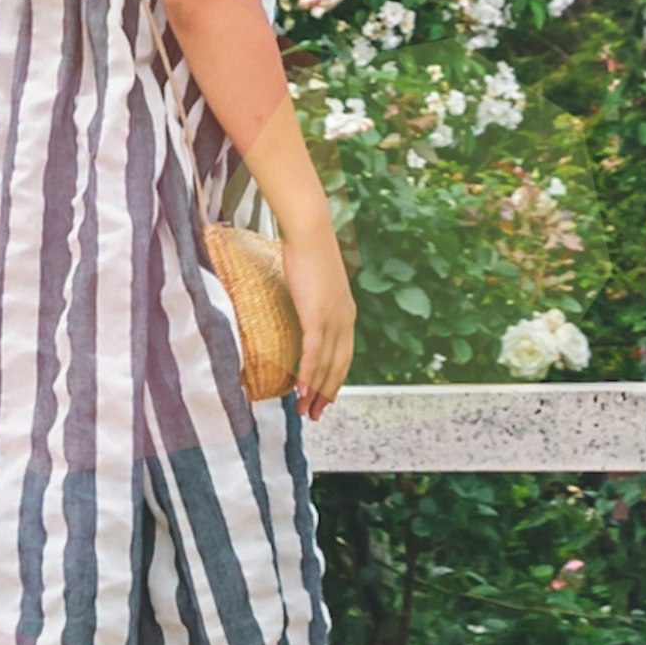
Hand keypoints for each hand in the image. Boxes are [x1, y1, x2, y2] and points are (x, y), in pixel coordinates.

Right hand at [284, 219, 356, 418]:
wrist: (311, 230)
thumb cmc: (308, 248)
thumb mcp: (315, 280)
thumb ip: (313, 297)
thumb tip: (300, 303)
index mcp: (346, 311)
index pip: (344, 354)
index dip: (335, 378)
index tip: (325, 396)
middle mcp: (344, 319)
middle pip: (339, 366)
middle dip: (327, 393)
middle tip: (315, 414)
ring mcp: (332, 318)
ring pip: (327, 365)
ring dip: (316, 391)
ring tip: (305, 411)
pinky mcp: (317, 315)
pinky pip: (313, 353)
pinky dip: (308, 375)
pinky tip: (301, 390)